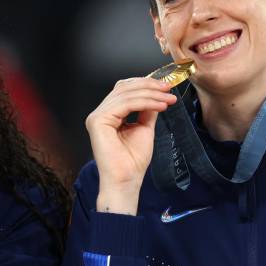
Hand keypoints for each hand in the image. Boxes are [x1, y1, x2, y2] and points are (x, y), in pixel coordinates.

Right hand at [85, 78, 175, 214]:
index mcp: (108, 115)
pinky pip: (126, 104)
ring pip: (126, 94)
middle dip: (149, 86)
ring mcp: (97, 116)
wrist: (126, 180)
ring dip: (151, 94)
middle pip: (124, 88)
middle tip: (169, 89)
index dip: (145, 84)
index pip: (124, 90)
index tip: (166, 88)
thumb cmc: (132, 162)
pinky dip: (146, 102)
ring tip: (168, 99)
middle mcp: (99, 113)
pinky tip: (160, 106)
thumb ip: (147, 110)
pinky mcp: (99, 120)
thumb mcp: (144, 128)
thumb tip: (157, 94)